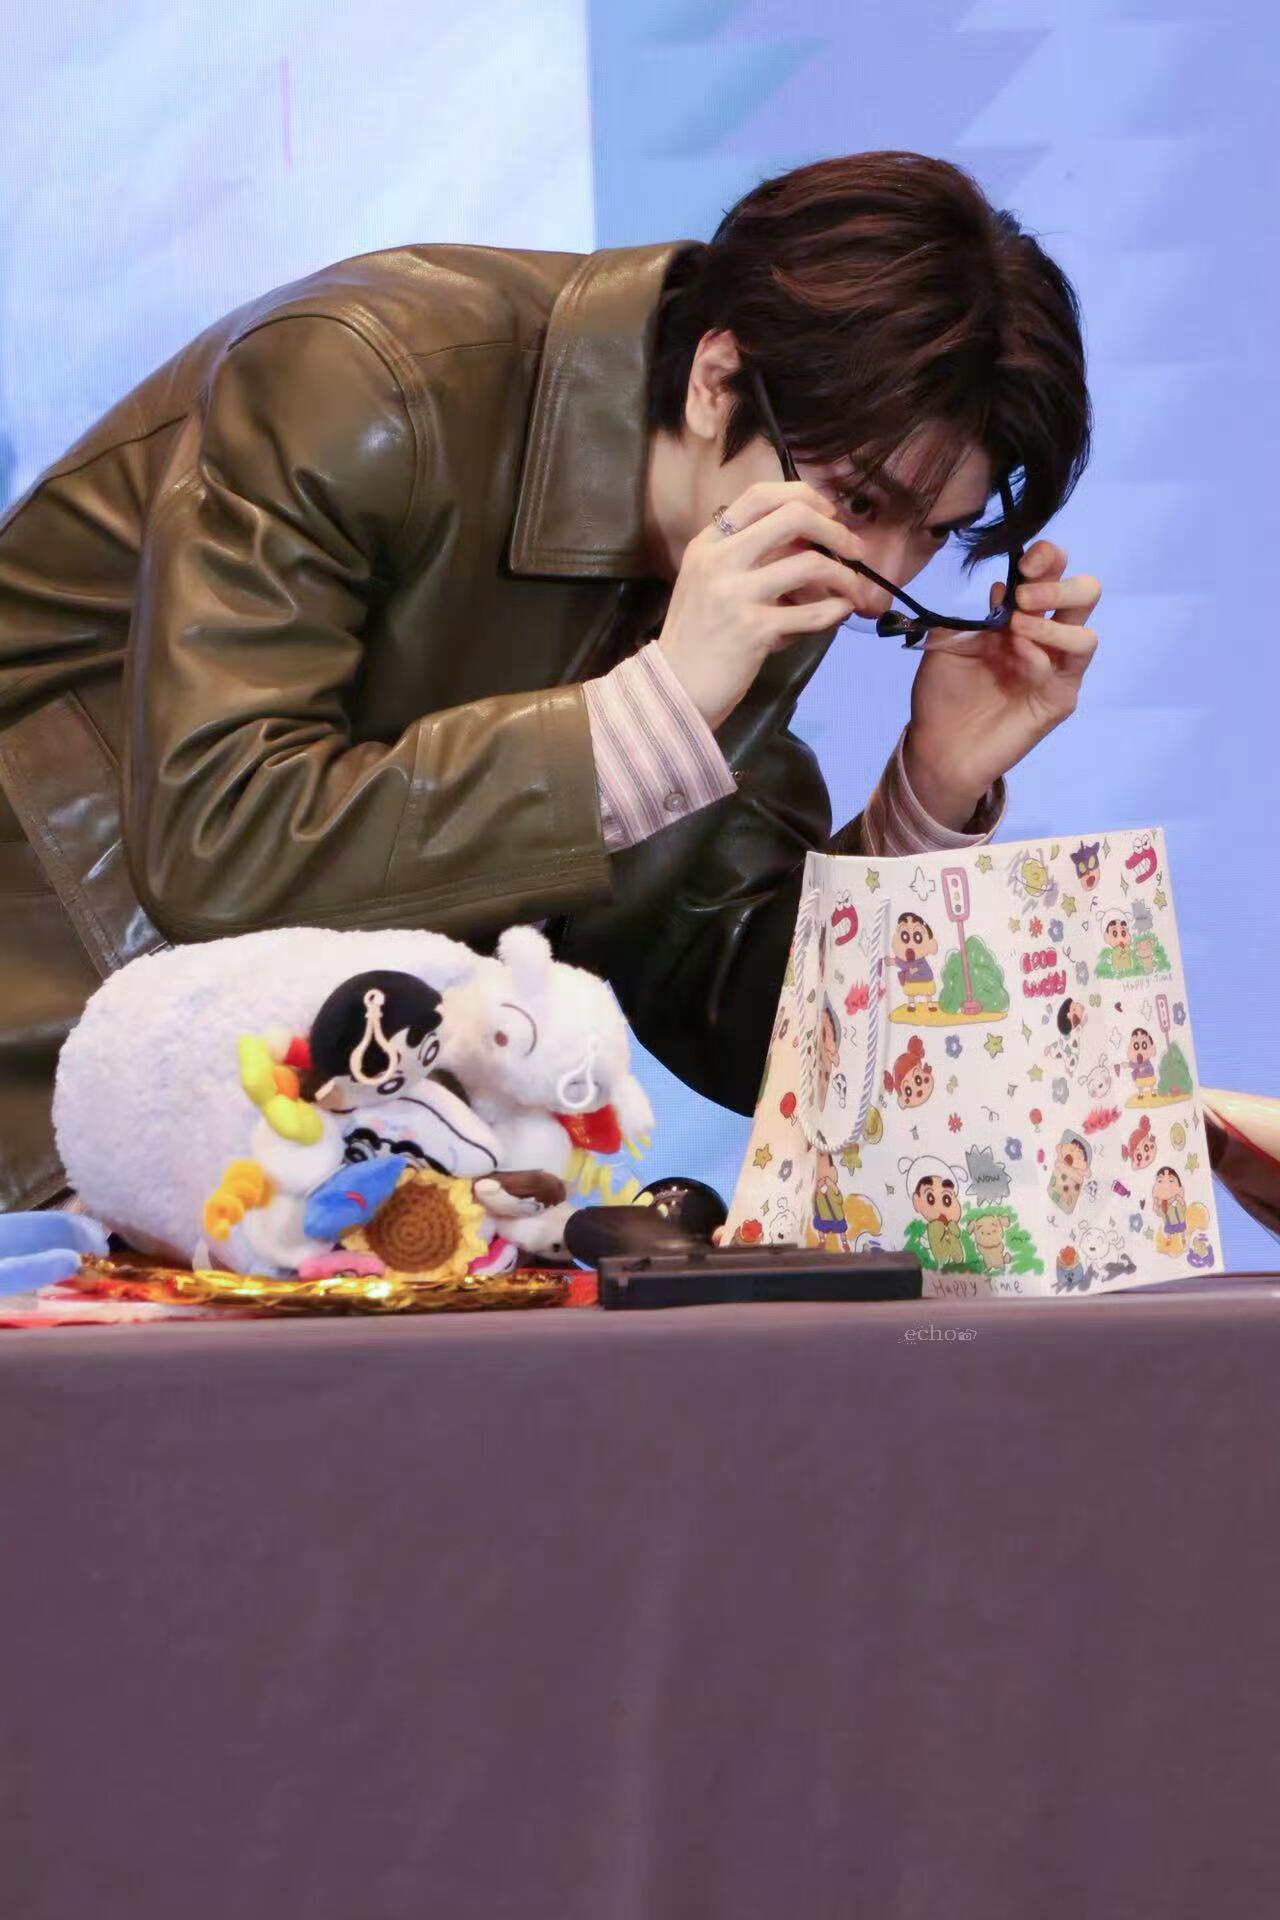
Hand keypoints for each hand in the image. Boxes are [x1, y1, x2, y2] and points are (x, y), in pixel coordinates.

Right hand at [657, 482, 868, 729]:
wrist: (675, 687)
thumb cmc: (697, 636)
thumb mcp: (710, 583)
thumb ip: (748, 558)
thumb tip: (809, 542)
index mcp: (709, 544)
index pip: (761, 495)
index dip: (805, 497)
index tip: (828, 515)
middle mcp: (720, 561)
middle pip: (793, 516)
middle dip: (835, 530)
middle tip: (854, 550)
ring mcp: (735, 594)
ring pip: (811, 563)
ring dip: (845, 576)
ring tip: (854, 590)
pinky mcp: (753, 629)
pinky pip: (812, 613)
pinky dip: (837, 611)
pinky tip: (842, 613)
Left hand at [904, 540, 1100, 828]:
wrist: (936, 746)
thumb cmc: (941, 694)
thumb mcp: (947, 644)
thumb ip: (975, 616)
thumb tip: (1003, 587)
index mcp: (1021, 615)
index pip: (1052, 573)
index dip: (1047, 558)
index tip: (1025, 562)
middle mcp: (1045, 638)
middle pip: (1085, 595)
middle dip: (1059, 585)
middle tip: (1025, 594)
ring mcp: (1055, 670)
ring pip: (1087, 634)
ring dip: (1053, 621)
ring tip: (1016, 625)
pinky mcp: (1057, 700)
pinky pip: (1067, 670)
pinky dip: (1042, 654)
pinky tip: (1016, 654)